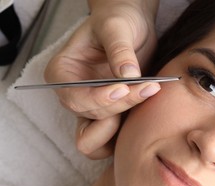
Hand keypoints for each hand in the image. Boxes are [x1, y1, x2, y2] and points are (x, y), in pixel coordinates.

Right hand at [45, 1, 158, 157]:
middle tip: (148, 87)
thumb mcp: (116, 26)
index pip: (74, 98)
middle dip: (120, 106)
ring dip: (128, 117)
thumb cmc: (117, 20)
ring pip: (103, 132)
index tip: (123, 88)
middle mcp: (74, 94)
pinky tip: (149, 99)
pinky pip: (116, 135)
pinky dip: (132, 126)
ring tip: (150, 90)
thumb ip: (120, 50)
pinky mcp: (112, 112)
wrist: (133, 25)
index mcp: (62, 74)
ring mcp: (93, 106)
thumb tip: (128, 77)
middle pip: (92, 117)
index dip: (98, 98)